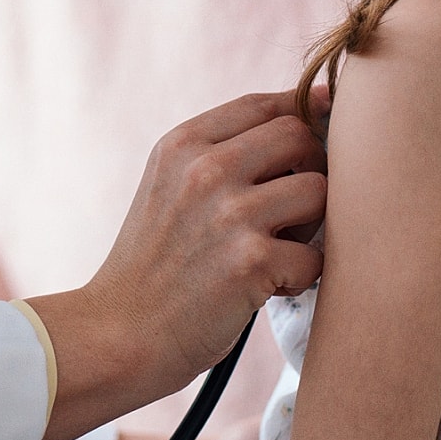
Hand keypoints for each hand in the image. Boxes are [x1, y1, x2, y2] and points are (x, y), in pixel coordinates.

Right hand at [30, 90, 325, 439]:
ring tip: (281, 248)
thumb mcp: (167, 185)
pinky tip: (266, 288)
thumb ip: (218, 153)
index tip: (324, 118)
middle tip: (295, 206)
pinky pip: (314, 256)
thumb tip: (301, 122)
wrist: (117, 335)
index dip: (302, 109)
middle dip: (311, 167)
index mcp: (183, 144)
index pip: (263, 104)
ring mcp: (230, 213)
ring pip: (318, 191)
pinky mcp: (251, 261)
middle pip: (300, 136)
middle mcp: (206, 168)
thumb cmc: (153, 264)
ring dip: (311, 224)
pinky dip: (300, 277)